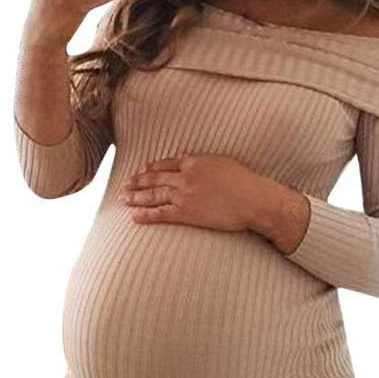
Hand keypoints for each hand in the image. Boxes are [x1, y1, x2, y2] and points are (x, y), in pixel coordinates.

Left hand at [120, 154, 309, 251]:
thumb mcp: (225, 164)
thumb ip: (208, 165)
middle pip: (154, 178)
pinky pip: (161, 213)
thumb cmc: (247, 183)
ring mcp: (184, 194)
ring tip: (123, 199)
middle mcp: (185, 176)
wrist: (255, 200)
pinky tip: (134, 216)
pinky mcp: (187, 213)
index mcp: (195, 162)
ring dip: (136, 197)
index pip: (166, 164)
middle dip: (136, 182)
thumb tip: (201, 168)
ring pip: (153, 195)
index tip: (140, 171)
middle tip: (124, 185)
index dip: (150, 168)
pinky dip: (145, 215)